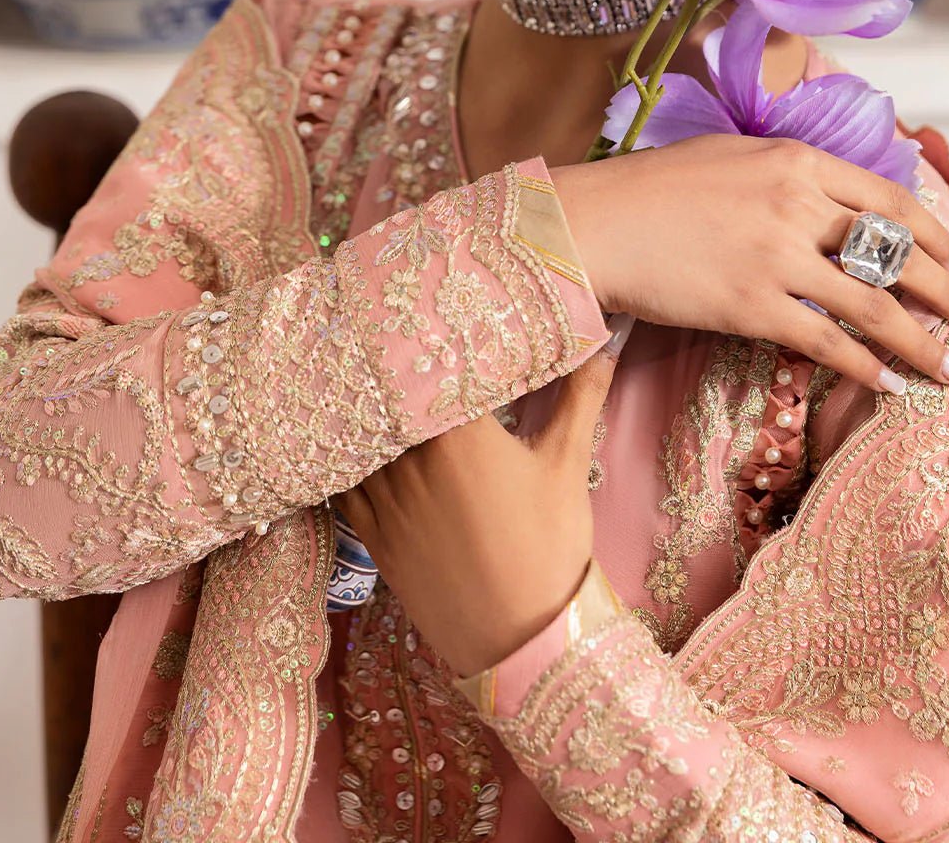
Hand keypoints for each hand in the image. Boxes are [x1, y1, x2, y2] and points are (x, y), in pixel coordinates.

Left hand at [331, 321, 628, 678]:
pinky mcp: (371, 534)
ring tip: (364, 374)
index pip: (428, 364)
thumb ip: (580, 395)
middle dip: (393, 366)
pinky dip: (344, 454)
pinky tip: (348, 436)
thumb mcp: (566, 465)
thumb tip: (607, 339)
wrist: (521, 640)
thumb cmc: (549, 547)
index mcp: (457, 434)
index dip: (425, 334)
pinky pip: (342, 481)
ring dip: (364, 407)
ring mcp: (384, 498)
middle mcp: (410, 459)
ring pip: (358, 434)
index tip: (428, 308)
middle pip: (387, 394)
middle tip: (393, 331)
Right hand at [553, 135, 948, 394]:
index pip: (890, 199)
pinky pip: (827, 342)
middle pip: (898, 252)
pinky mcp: (751, 306)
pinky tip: (892, 386)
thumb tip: (838, 203)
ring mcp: (776, 255)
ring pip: (875, 304)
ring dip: (924, 344)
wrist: (592, 223)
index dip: (937, 236)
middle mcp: (796, 203)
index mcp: (795, 159)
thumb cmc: (652, 188)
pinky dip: (867, 368)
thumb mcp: (732, 156)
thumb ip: (789, 174)